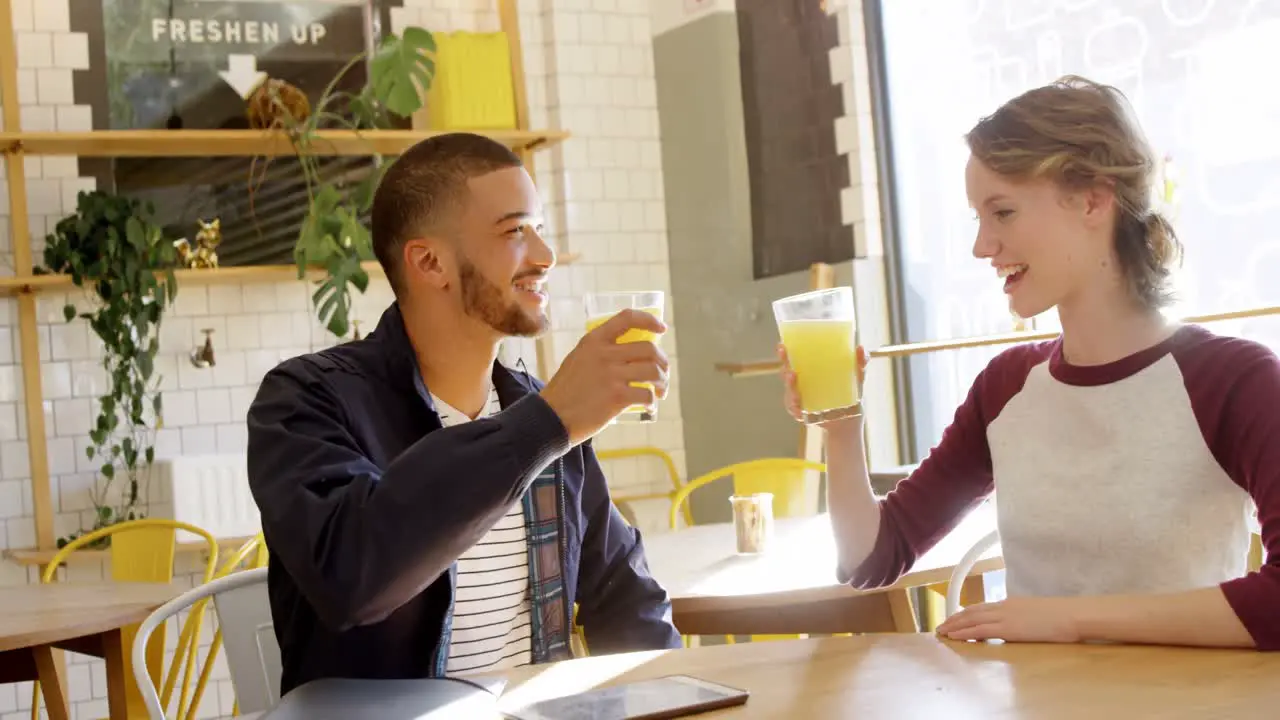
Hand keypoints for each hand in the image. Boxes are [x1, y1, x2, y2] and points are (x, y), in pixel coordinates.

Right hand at [541, 309, 668, 444]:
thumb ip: (601, 351)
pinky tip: (648, 406)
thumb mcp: (578, 358)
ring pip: (653, 371)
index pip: (628, 318)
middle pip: (649, 349)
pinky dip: (652, 401)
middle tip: (662, 374)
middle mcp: (604, 353)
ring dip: (662, 382)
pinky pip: (647, 395)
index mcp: (594, 340)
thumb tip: (633, 352)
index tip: (661, 329)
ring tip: (659, 392)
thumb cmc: (566, 391)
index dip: (650, 320)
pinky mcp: (617, 397)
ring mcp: (611, 375)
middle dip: (663, 362)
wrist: (551, 417)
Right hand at [778, 343, 866, 424]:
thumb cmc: (850, 394)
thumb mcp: (857, 377)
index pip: (794, 357)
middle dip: (784, 367)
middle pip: (786, 372)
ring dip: (790, 388)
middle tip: (790, 368)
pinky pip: (794, 410)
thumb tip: (861, 348)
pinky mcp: (800, 413)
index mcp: (809, 369)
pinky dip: (796, 409)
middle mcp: (800, 382)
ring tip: (794, 382)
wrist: (849, 420)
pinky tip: (799, 410)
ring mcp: (799, 398)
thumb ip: (859, 363)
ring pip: (789, 391)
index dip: (785, 352)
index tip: (782, 346)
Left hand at [936, 596, 1083, 643]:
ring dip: (954, 626)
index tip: (955, 619)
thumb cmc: (1063, 616)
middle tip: (941, 626)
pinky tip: (954, 636)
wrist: (1073, 614)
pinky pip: (980, 630)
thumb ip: (1024, 618)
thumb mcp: (1038, 614)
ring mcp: (1005, 616)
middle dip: (954, 619)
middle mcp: (1004, 607)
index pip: (982, 607)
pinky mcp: (1008, 628)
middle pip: (972, 611)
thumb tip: (1020, 626)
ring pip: (972, 619)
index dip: (966, 613)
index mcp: (1012, 603)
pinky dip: (964, 632)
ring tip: (942, 632)